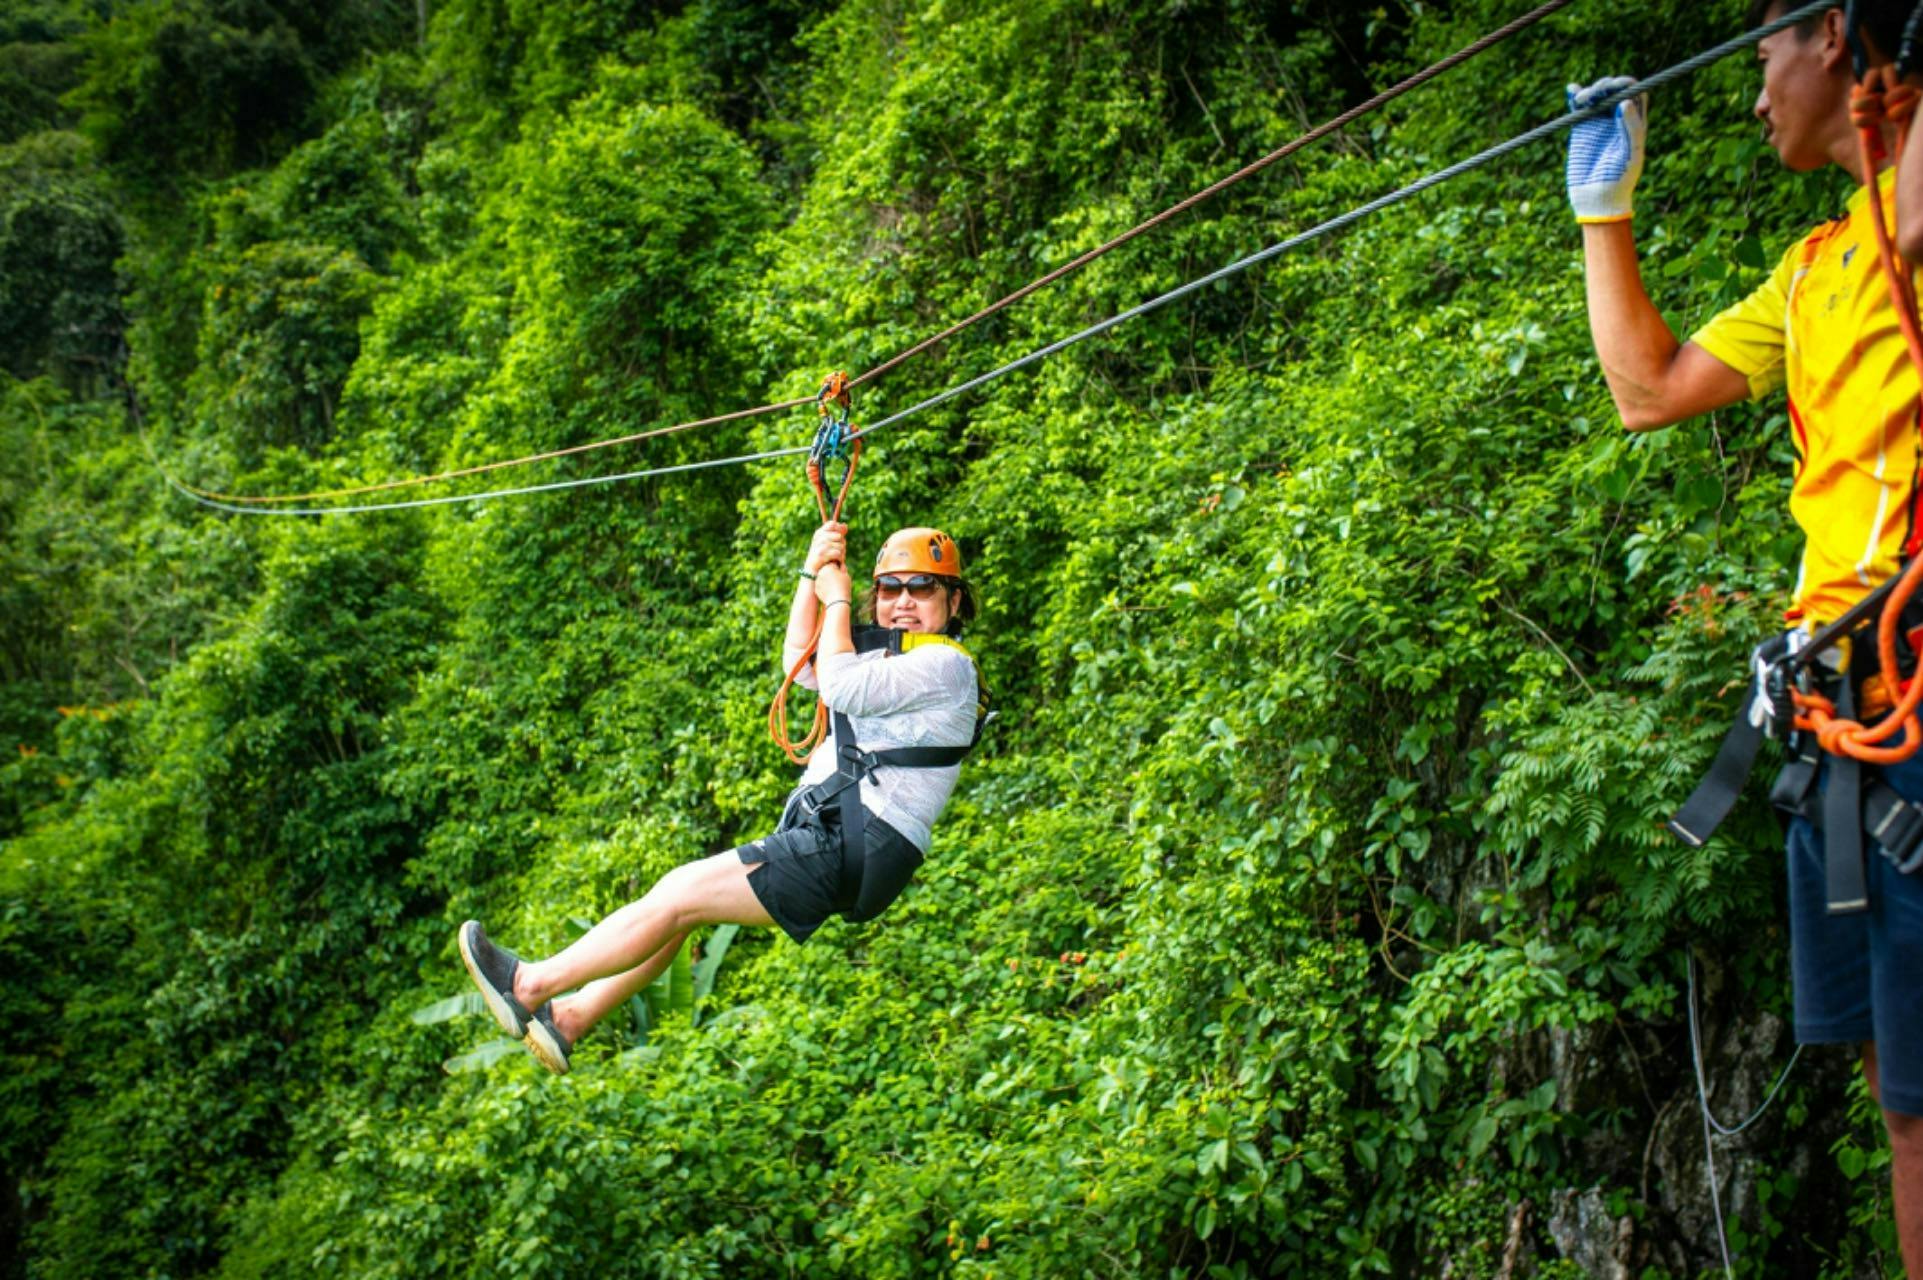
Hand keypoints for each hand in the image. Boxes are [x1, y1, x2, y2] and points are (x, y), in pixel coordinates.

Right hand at [805, 521, 847, 572]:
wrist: (811, 570)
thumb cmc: (822, 555)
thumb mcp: (829, 542)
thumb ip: (837, 533)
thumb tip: (845, 525)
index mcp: (819, 533)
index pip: (832, 524)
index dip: (839, 529)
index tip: (839, 537)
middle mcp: (818, 538)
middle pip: (839, 536)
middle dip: (841, 543)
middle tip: (838, 549)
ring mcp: (818, 547)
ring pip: (840, 545)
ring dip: (841, 552)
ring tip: (837, 556)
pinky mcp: (820, 556)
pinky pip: (837, 553)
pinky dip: (839, 558)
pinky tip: (836, 560)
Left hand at [814, 561, 852, 607]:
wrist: (837, 601)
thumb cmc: (843, 587)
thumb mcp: (845, 575)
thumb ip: (843, 568)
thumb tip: (841, 564)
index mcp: (828, 567)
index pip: (833, 564)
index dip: (838, 569)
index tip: (841, 574)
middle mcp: (820, 572)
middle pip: (827, 570)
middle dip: (831, 574)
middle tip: (837, 581)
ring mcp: (817, 581)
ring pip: (823, 578)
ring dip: (828, 580)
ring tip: (834, 587)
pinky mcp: (816, 588)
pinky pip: (821, 586)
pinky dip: (825, 587)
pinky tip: (830, 591)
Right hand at [1566, 76, 1646, 223]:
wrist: (1598, 199)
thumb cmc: (1620, 180)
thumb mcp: (1631, 154)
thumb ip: (1631, 128)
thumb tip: (1625, 101)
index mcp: (1634, 123)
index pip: (1634, 93)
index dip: (1625, 85)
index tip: (1615, 89)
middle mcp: (1617, 120)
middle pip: (1613, 91)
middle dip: (1604, 87)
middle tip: (1595, 95)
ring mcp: (1598, 124)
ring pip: (1596, 97)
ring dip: (1589, 91)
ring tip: (1582, 99)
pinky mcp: (1581, 130)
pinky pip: (1578, 110)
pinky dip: (1574, 98)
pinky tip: (1571, 90)